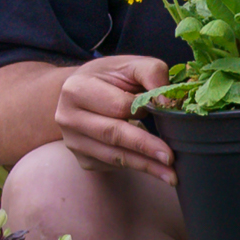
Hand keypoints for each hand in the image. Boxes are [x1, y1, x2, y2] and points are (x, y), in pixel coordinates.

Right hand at [53, 56, 179, 181]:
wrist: (82, 92)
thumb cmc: (111, 78)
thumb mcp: (130, 64)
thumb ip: (152, 73)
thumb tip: (167, 102)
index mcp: (76, 89)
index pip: (117, 106)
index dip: (142, 109)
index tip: (166, 112)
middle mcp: (68, 118)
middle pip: (113, 135)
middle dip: (145, 147)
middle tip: (171, 158)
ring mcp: (73, 142)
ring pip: (114, 156)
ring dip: (145, 166)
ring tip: (171, 174)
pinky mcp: (82, 159)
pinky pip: (113, 166)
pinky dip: (136, 167)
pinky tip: (155, 169)